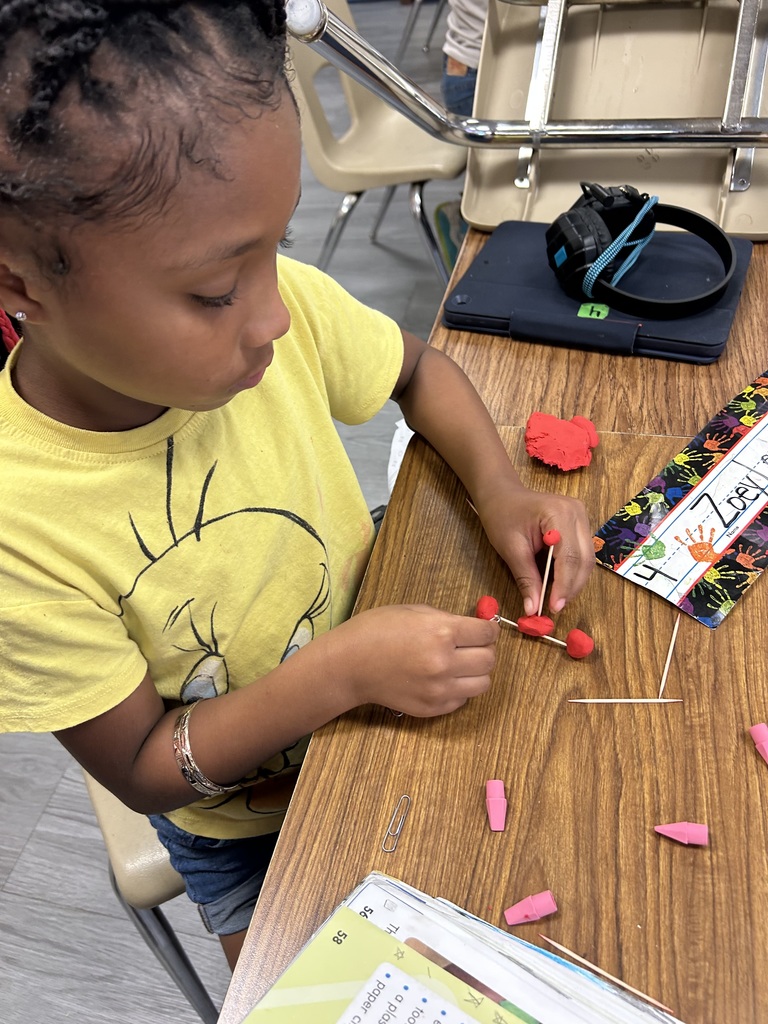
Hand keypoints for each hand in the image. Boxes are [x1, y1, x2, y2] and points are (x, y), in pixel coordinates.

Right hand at [334, 604, 498, 716]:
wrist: (349, 664)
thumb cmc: (376, 630)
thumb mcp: (414, 611)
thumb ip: (447, 619)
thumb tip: (474, 625)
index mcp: (441, 632)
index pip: (487, 633)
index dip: (488, 628)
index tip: (485, 629)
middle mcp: (444, 663)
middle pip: (489, 660)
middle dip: (485, 649)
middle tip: (473, 645)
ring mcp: (439, 689)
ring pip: (483, 684)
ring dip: (477, 672)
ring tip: (461, 664)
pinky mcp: (432, 708)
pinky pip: (463, 699)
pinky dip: (460, 689)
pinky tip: (443, 678)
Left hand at [475, 484, 593, 615]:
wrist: (502, 495)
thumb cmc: (502, 515)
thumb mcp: (510, 548)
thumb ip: (526, 578)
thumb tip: (533, 609)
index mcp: (559, 513)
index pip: (569, 556)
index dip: (564, 585)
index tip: (554, 607)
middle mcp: (577, 513)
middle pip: (584, 559)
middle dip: (571, 587)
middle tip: (555, 608)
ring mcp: (582, 517)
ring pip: (586, 559)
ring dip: (574, 582)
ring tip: (556, 599)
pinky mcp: (580, 525)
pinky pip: (582, 554)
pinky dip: (572, 572)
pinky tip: (559, 585)